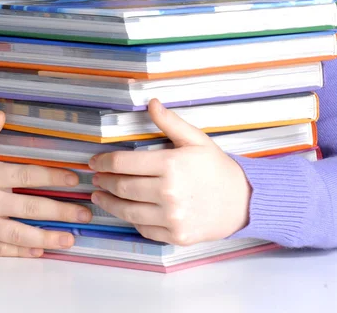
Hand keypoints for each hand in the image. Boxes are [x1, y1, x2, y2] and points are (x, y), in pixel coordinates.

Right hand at [0, 111, 91, 256]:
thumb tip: (1, 114)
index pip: (28, 175)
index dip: (54, 176)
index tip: (75, 179)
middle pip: (31, 206)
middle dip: (62, 210)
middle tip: (85, 213)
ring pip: (20, 233)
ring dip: (48, 236)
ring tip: (71, 239)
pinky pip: (0, 250)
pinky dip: (21, 252)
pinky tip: (39, 252)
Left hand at [88, 99, 250, 245]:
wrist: (242, 200)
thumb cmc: (216, 167)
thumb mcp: (195, 139)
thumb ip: (169, 122)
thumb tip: (151, 102)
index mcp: (170, 165)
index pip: (124, 163)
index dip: (105, 161)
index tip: (95, 162)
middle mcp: (168, 193)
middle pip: (122, 187)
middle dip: (104, 182)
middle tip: (95, 179)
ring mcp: (171, 218)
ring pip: (128, 211)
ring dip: (109, 203)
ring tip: (100, 197)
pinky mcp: (175, 236)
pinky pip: (143, 228)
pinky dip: (130, 219)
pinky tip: (125, 211)